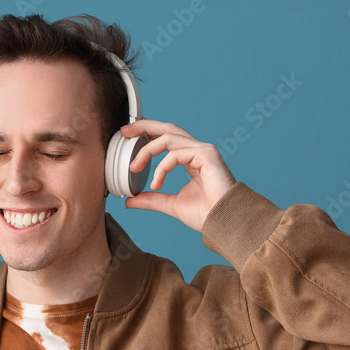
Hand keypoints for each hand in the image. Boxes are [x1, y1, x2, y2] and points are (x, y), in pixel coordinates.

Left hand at [120, 119, 235, 232]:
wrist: (224, 223)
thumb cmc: (206, 214)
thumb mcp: (171, 205)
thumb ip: (151, 200)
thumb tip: (129, 200)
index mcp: (190, 158)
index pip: (166, 138)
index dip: (147, 133)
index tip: (127, 136)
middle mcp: (197, 150)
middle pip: (167, 128)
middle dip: (144, 126)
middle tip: (125, 131)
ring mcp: (203, 151)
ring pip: (169, 138)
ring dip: (147, 150)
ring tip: (134, 167)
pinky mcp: (207, 156)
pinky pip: (176, 154)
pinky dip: (162, 168)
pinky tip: (156, 184)